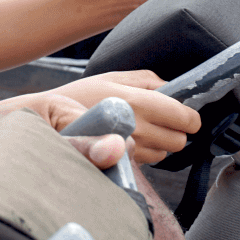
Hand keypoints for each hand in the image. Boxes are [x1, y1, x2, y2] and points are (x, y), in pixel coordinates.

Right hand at [53, 71, 200, 163]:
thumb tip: (175, 89)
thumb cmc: (82, 94)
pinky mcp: (121, 162)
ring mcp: (129, 148)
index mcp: (138, 101)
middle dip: (176, 130)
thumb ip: (149, 81)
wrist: (50, 119)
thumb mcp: (114, 77)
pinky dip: (146, 151)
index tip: (184, 113)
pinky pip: (149, 160)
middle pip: (180, 139)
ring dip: (161, 142)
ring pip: (166, 152)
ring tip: (141, 128)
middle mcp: (137, 127)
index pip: (186, 118)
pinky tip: (130, 138)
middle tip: (161, 119)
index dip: (189, 116)